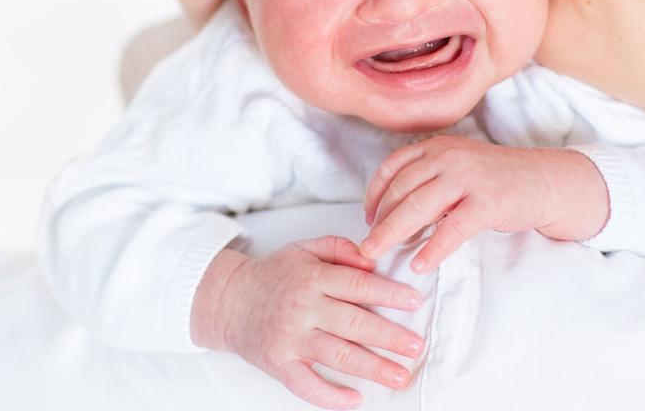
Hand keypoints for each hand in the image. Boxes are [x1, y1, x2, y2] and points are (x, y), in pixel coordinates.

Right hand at [195, 236, 425, 409]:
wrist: (228, 301)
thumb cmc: (275, 275)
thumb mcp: (304, 249)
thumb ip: (338, 249)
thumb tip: (370, 259)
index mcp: (312, 278)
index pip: (357, 285)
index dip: (388, 294)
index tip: (414, 302)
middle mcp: (303, 309)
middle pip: (353, 323)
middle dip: (389, 337)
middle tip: (416, 346)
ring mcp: (291, 339)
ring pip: (338, 355)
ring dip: (372, 368)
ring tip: (400, 376)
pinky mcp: (279, 364)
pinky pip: (306, 385)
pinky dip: (330, 396)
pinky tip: (355, 400)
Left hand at [359, 137, 569, 273]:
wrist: (544, 182)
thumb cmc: (496, 180)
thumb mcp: (459, 167)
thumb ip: (429, 179)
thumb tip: (392, 211)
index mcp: (439, 147)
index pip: (393, 167)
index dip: (374, 194)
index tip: (366, 218)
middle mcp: (450, 157)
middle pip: (401, 189)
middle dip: (378, 220)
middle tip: (364, 246)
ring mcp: (469, 177)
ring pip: (419, 206)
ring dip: (393, 233)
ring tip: (377, 255)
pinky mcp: (488, 202)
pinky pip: (453, 228)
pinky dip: (433, 248)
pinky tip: (419, 264)